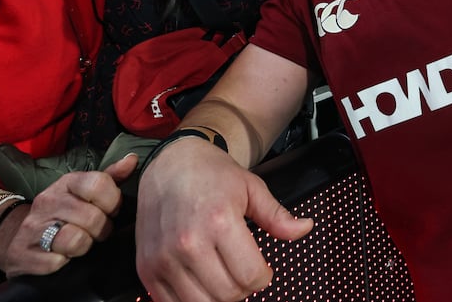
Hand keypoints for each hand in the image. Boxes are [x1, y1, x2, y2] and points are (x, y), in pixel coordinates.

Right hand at [0, 155, 137, 275]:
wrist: (15, 236)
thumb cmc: (61, 212)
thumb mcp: (83, 191)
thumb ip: (110, 177)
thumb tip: (133, 160)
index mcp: (66, 182)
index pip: (99, 184)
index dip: (112, 201)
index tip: (109, 210)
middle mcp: (48, 201)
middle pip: (93, 217)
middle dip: (101, 229)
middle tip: (95, 231)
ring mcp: (34, 227)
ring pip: (76, 240)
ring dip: (84, 247)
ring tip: (79, 242)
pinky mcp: (24, 254)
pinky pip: (57, 262)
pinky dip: (64, 262)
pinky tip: (61, 255)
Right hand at [136, 139, 312, 301]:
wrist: (169, 163)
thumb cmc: (211, 174)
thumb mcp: (250, 187)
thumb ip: (277, 216)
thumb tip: (305, 228)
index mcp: (219, 221)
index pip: (252, 277)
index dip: (263, 276)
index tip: (260, 267)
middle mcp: (189, 242)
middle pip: (229, 295)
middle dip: (242, 287)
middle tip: (240, 269)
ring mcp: (164, 258)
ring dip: (217, 296)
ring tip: (220, 274)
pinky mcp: (146, 267)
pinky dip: (190, 299)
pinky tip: (198, 280)